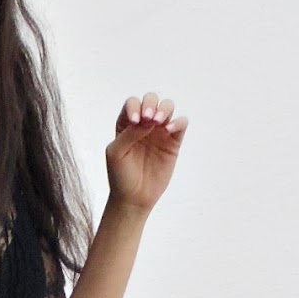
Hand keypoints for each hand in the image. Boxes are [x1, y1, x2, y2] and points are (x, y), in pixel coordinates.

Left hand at [106, 92, 188, 215]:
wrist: (133, 198)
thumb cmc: (120, 175)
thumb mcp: (116, 152)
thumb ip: (129, 133)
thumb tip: (147, 119)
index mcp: (126, 124)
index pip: (132, 103)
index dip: (135, 107)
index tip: (136, 121)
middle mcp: (144, 124)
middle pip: (151, 99)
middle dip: (151, 103)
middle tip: (148, 118)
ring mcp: (159, 132)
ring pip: (167, 107)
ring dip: (165, 109)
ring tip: (158, 122)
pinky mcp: (173, 142)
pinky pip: (181, 124)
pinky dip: (178, 122)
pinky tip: (170, 130)